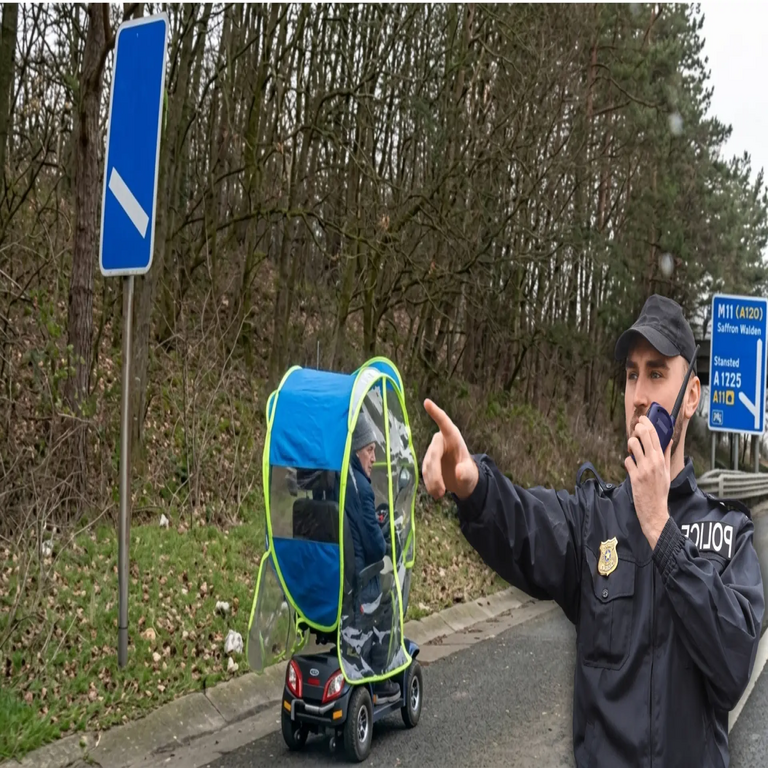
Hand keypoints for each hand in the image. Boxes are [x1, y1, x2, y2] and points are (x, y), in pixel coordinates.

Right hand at [422, 399, 478, 499]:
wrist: (462, 482)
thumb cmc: (468, 473)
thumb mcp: (471, 475)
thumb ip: (467, 473)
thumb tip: (459, 471)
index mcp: (453, 438)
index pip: (444, 423)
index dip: (436, 413)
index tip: (427, 402)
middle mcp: (441, 442)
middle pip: (432, 454)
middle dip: (435, 474)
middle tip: (441, 492)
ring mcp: (432, 452)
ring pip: (426, 465)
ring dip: (432, 481)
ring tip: (441, 495)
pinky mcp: (427, 462)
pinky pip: (424, 472)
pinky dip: (429, 483)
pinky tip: (436, 493)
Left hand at [624, 415, 670, 549]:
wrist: (655, 510)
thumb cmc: (661, 491)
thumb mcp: (667, 472)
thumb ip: (667, 455)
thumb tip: (669, 440)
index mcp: (662, 460)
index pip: (656, 436)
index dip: (648, 424)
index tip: (643, 418)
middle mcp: (654, 462)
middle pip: (644, 436)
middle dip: (638, 429)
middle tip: (636, 429)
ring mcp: (643, 469)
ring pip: (632, 446)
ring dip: (630, 445)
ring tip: (633, 450)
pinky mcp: (634, 476)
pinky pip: (627, 461)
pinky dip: (628, 462)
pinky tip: (631, 467)